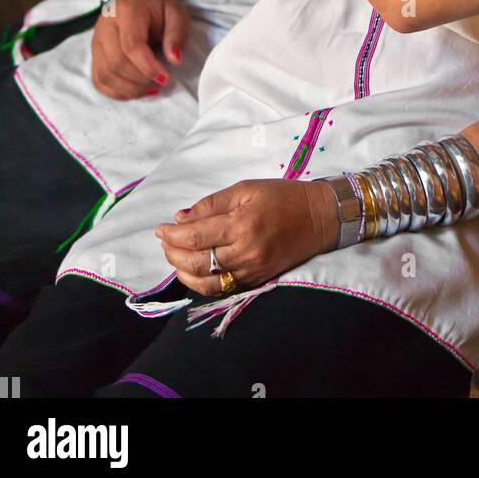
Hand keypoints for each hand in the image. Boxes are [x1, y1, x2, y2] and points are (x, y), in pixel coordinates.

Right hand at [91, 0, 190, 99]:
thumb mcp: (176, 12)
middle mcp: (105, 26)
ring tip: (151, 88)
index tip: (166, 78)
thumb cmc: (158, 5)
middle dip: (140, 80)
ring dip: (129, 89)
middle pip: (115, 63)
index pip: (131, 45)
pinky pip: (99, 79)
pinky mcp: (94, 53)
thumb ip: (177, 34)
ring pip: (105, 75)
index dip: (148, 67)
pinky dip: (116, 91)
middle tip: (161, 82)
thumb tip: (175, 60)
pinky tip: (135, 91)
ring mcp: (96, 40)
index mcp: (127, 11)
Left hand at [154, 179, 338, 294]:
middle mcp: (245, 252)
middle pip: (196, 262)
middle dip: (173, 252)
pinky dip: (201, 284)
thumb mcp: (246, 189)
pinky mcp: (257, 280)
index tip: (160, 228)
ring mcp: (251, 270)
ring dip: (183, 271)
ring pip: (206, 282)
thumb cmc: (282, 196)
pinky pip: (222, 289)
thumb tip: (181, 218)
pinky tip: (192, 272)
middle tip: (164, 240)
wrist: (319, 218)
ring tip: (174, 256)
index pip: (196, 236)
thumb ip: (212, 204)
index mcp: (242, 224)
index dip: (172, 234)